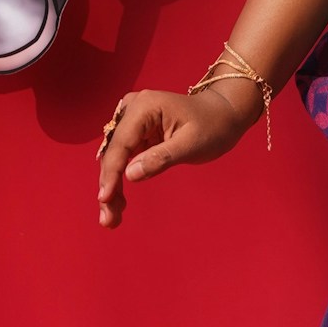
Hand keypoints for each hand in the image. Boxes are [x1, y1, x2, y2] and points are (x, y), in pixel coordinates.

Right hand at [96, 83, 254, 228]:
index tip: (104, 199)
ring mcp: (132, 119)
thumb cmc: (212, 126)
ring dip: (111, 187)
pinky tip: (119, 202)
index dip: (111, 173)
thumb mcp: (191, 145)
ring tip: (111, 218)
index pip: (121, 144)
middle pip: (113, 152)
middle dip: (109, 186)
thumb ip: (161, 158)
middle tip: (108, 219)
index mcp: (145, 107)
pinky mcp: (135, 132)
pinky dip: (120, 179)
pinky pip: (122, 158)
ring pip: (114, 158)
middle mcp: (132, 108)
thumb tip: (129, 175)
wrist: (223, 115)